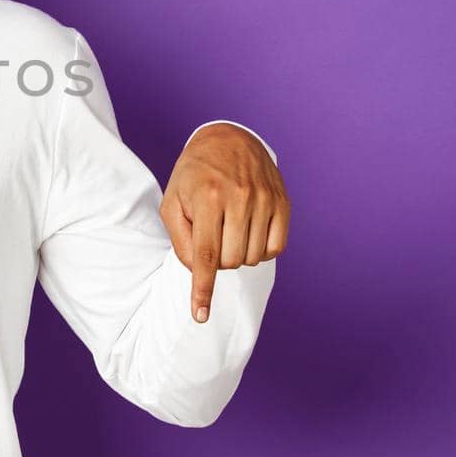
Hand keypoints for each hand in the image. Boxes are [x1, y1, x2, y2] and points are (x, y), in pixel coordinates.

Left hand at [161, 123, 288, 323]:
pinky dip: (260, 251)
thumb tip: (198, 272)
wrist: (229, 140)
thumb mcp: (173, 202)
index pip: (205, 255)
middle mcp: (239, 198)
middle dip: (216, 261)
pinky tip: (248, 234)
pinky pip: (275, 249)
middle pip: (230, 261)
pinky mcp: (283, 203)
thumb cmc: (194, 176)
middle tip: (210, 239)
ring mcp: (264, 199)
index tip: (200, 316)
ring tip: (228, 231)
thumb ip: (181, 240)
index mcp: (207, 197)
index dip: (202, 290)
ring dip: (237, 255)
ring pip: (252, 258)